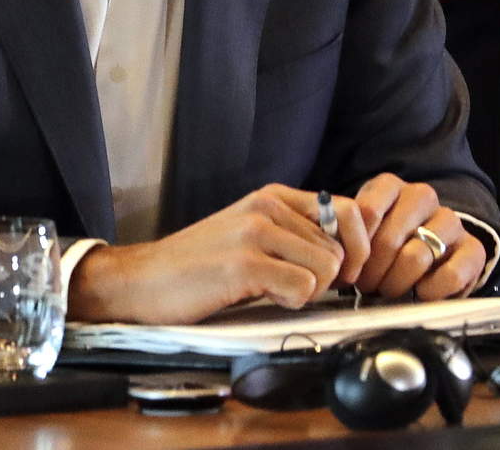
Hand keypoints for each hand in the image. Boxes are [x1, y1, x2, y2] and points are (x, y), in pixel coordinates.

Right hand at [66, 184, 369, 323]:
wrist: (144, 280)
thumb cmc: (199, 265)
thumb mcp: (251, 234)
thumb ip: (293, 234)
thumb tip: (346, 255)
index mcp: (272, 196)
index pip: (348, 212)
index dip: (355, 250)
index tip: (339, 274)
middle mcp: (266, 206)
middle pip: (340, 249)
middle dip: (325, 278)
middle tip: (289, 287)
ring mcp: (255, 233)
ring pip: (327, 269)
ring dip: (307, 292)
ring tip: (271, 291)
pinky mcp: (244, 264)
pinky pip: (303, 289)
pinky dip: (291, 303)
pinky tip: (262, 298)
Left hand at [352, 173, 484, 299]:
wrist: (432, 251)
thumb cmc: (387, 242)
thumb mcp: (363, 231)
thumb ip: (348, 235)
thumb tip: (333, 254)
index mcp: (391, 186)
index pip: (367, 212)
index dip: (355, 248)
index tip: (349, 268)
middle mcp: (422, 197)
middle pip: (390, 239)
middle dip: (373, 271)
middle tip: (366, 286)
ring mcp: (450, 221)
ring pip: (416, 257)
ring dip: (397, 283)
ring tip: (388, 290)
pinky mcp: (473, 249)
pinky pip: (451, 275)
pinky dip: (430, 290)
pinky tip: (420, 292)